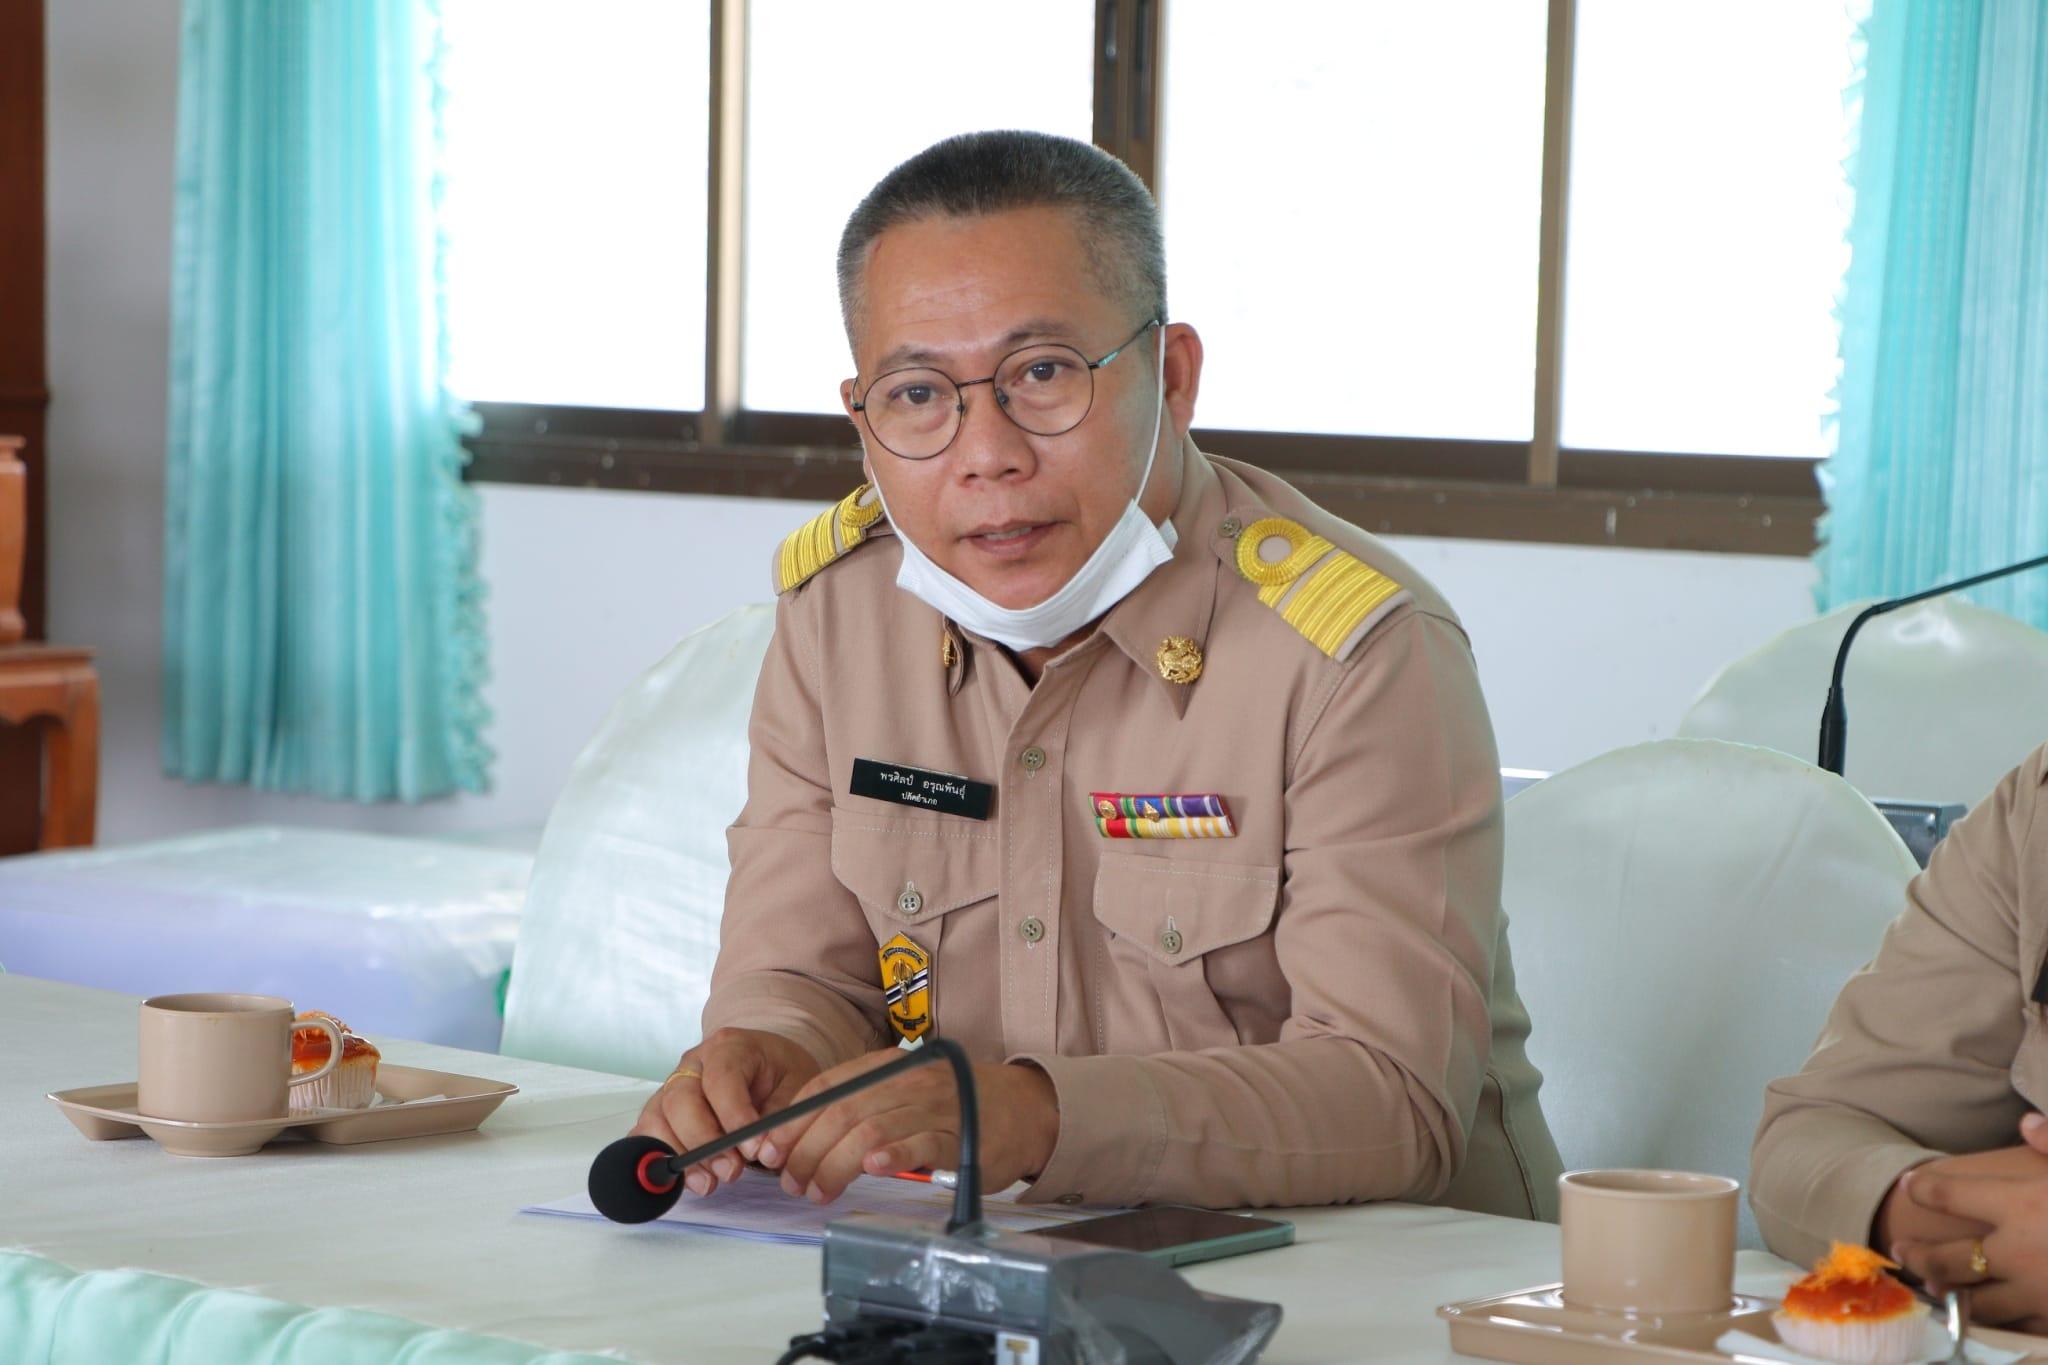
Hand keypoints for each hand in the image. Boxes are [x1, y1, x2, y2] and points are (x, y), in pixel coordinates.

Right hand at [629, 1028, 820, 1197]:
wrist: (767, 1066)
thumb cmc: (780, 1074)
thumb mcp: (798, 1084)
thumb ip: (781, 1116)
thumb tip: (762, 1153)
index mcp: (728, 1047)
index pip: (720, 1079)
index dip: (733, 1117)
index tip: (753, 1149)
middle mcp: (693, 1064)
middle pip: (680, 1100)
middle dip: (704, 1143)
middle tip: (732, 1171)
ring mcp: (672, 1086)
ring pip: (657, 1119)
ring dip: (680, 1157)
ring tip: (709, 1184)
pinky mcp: (661, 1111)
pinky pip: (647, 1135)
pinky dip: (660, 1159)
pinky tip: (686, 1179)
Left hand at [754, 1049, 1059, 1205]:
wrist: (1020, 1107)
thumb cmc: (951, 1106)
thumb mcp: (901, 1093)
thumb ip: (859, 1108)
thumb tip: (799, 1143)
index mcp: (887, 1065)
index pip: (827, 1088)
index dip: (792, 1121)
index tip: (771, 1152)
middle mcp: (907, 1080)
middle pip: (842, 1112)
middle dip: (807, 1151)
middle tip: (793, 1183)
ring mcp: (935, 1106)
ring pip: (872, 1130)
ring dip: (836, 1164)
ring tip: (819, 1190)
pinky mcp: (960, 1136)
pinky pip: (920, 1142)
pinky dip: (893, 1154)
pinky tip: (871, 1168)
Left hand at [1889, 1114, 2047, 1331]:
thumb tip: (2028, 1124)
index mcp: (2017, 1205)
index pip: (1951, 1194)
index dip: (1926, 1188)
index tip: (1910, 1184)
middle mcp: (2016, 1251)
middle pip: (1949, 1256)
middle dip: (1920, 1253)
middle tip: (1899, 1250)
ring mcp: (2036, 1293)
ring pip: (1977, 1299)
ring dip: (1951, 1292)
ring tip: (1934, 1288)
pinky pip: (2018, 1324)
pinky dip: (1999, 1320)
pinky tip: (1990, 1317)